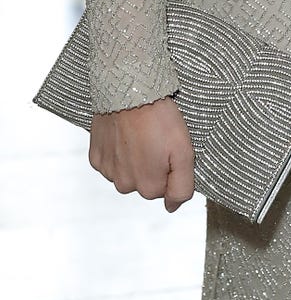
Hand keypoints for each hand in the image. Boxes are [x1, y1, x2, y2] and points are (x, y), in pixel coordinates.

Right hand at [89, 96, 194, 211]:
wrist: (128, 92)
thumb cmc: (159, 118)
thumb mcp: (184, 151)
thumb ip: (182, 186)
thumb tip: (172, 207)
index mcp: (148, 187)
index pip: (166, 189)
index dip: (171, 167)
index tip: (170, 147)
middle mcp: (125, 186)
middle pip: (146, 182)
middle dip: (154, 164)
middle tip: (157, 137)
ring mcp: (108, 172)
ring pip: (128, 172)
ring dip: (136, 157)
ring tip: (141, 133)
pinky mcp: (96, 157)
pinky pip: (112, 161)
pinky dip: (119, 150)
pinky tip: (125, 133)